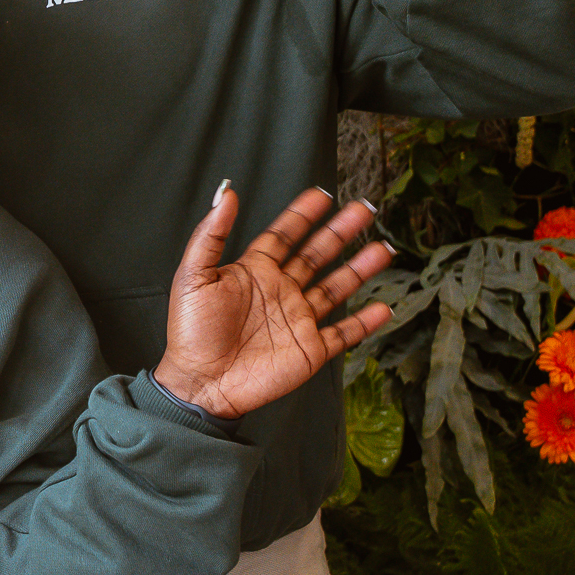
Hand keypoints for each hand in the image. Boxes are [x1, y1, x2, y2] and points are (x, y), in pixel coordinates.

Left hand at [152, 185, 392, 419]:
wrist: (201, 382)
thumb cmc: (190, 331)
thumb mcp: (193, 276)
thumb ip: (211, 234)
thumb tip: (227, 193)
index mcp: (254, 272)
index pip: (284, 235)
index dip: (302, 215)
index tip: (322, 194)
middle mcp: (280, 291)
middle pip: (317, 254)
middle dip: (341, 232)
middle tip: (364, 209)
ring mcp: (298, 319)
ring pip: (337, 288)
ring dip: (360, 269)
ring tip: (384, 249)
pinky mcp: (310, 349)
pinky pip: (344, 333)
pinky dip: (365, 322)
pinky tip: (384, 306)